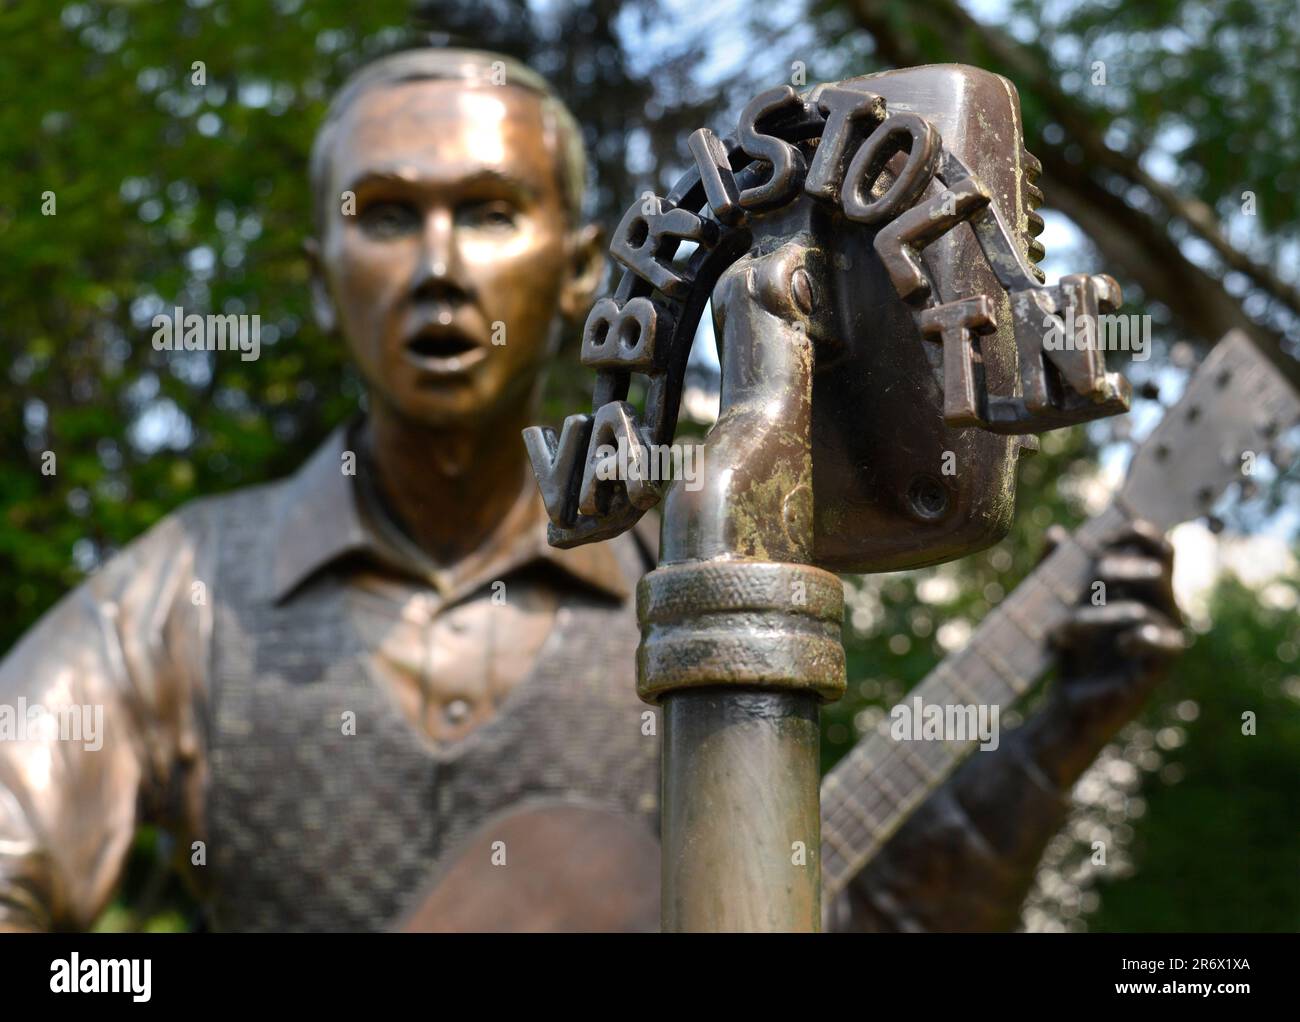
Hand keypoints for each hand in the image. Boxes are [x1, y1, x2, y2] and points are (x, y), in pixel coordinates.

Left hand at [1029, 519, 1185, 786]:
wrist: (1066, 701)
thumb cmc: (1068, 647)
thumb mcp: (1056, 603)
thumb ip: (1054, 568)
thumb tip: (1055, 533)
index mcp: (1142, 587)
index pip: (1158, 549)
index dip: (1138, 534)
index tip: (1101, 539)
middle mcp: (1160, 609)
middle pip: (1156, 571)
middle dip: (1119, 569)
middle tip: (1090, 575)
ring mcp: (1163, 638)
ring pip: (1140, 610)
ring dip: (1093, 617)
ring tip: (1059, 633)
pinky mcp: (1158, 668)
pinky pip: (1165, 644)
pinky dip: (1141, 638)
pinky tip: (1121, 644)